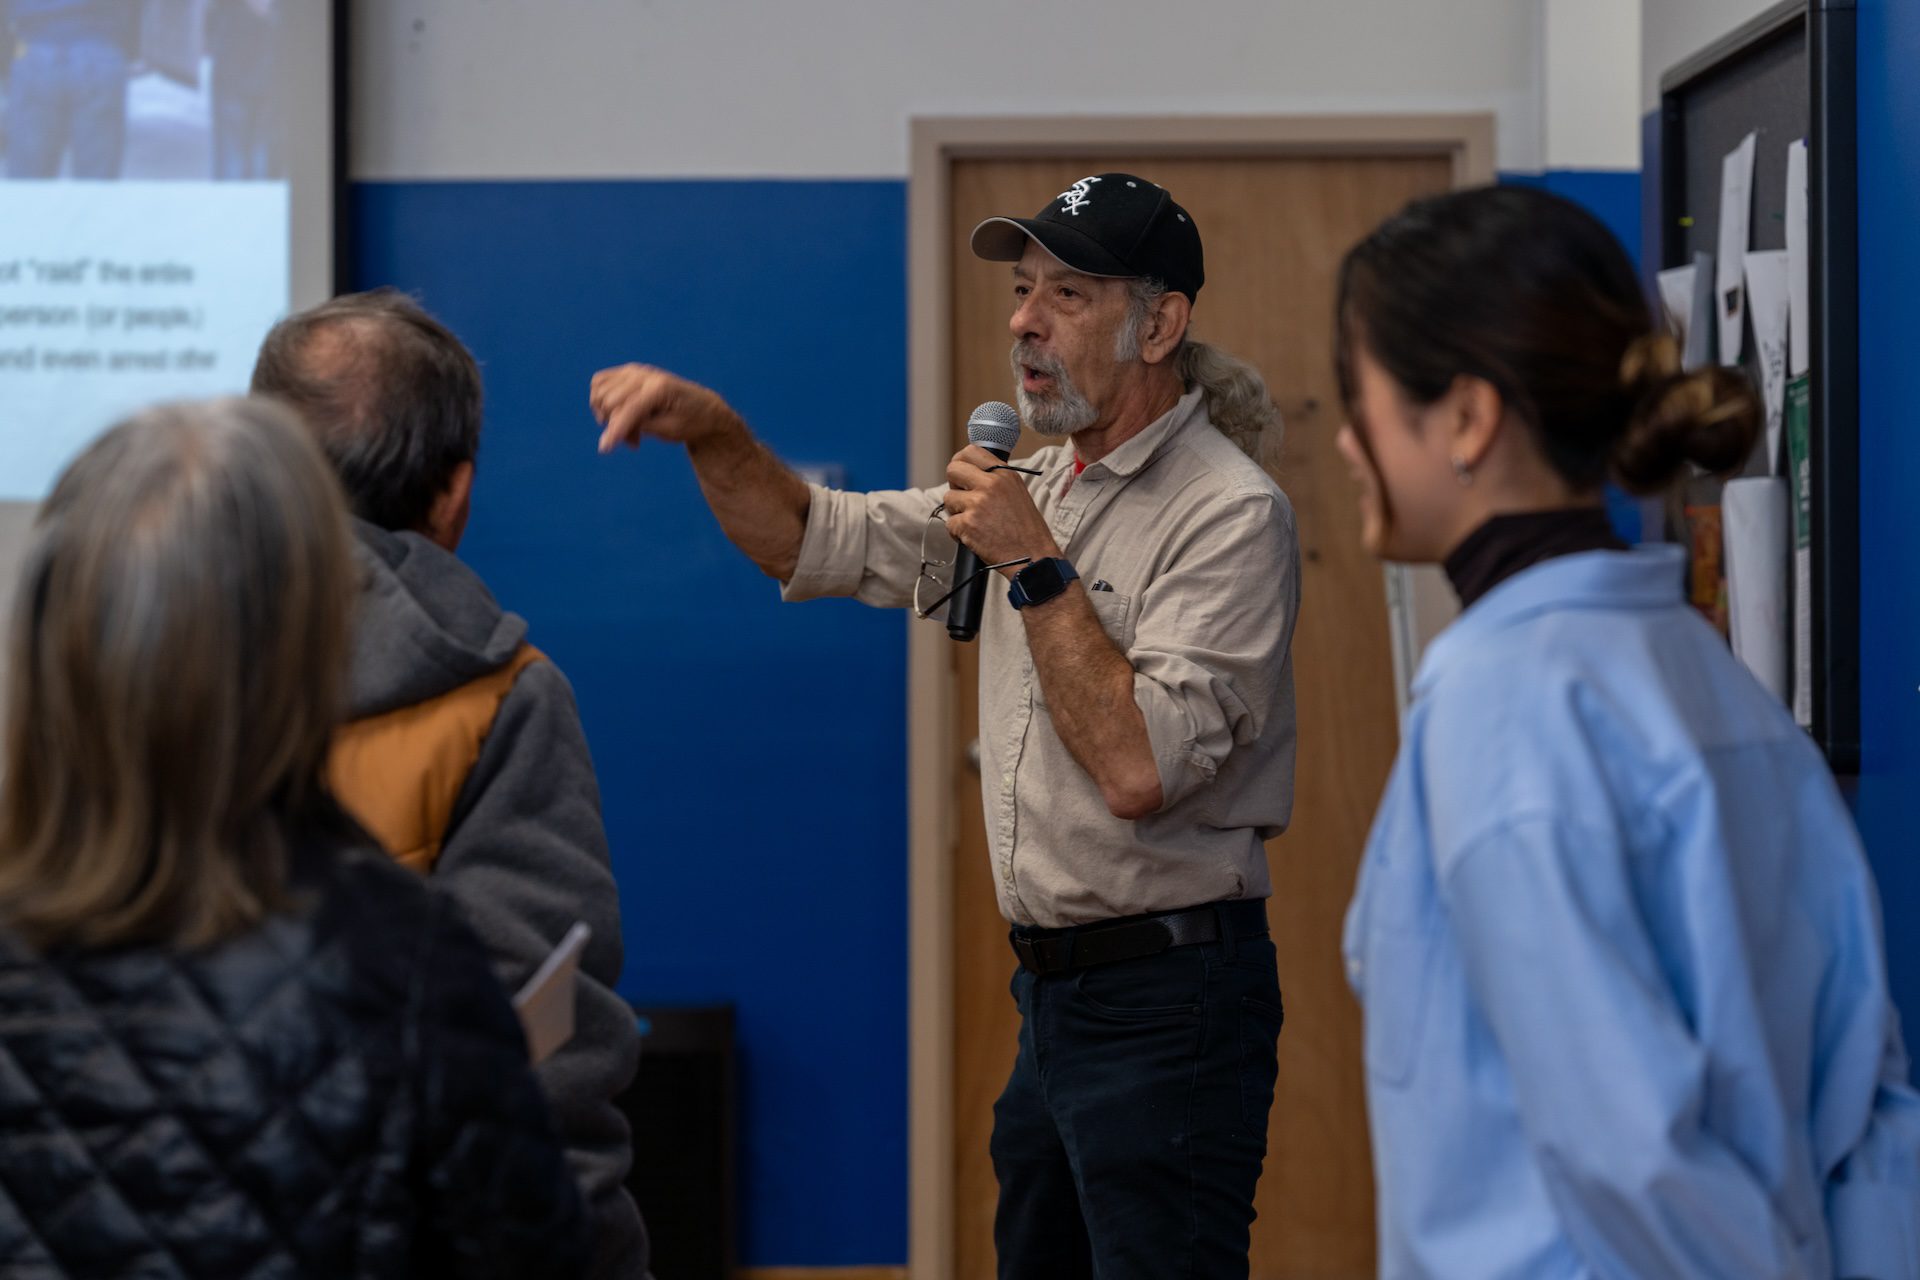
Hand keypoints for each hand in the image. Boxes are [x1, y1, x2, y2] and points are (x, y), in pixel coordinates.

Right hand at [590, 364, 740, 452]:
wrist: (703, 408)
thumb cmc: (690, 422)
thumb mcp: (668, 430)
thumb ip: (638, 426)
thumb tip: (609, 429)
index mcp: (659, 388)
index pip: (628, 410)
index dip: (614, 431)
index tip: (604, 449)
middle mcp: (644, 375)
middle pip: (609, 402)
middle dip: (616, 426)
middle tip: (636, 441)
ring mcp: (634, 370)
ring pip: (599, 392)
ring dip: (608, 415)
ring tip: (632, 429)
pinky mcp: (628, 372)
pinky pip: (599, 383)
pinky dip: (603, 402)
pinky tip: (620, 415)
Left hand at [942, 446, 1058, 572]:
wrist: (1033, 557)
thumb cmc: (1027, 530)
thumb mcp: (1017, 492)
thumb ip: (995, 480)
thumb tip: (971, 473)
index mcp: (1004, 474)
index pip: (971, 452)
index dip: (960, 461)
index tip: (960, 473)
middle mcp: (990, 485)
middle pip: (953, 469)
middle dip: (953, 484)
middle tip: (963, 498)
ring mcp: (977, 504)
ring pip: (948, 498)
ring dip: (957, 512)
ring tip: (975, 522)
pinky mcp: (968, 524)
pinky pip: (950, 523)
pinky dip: (958, 533)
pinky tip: (975, 537)